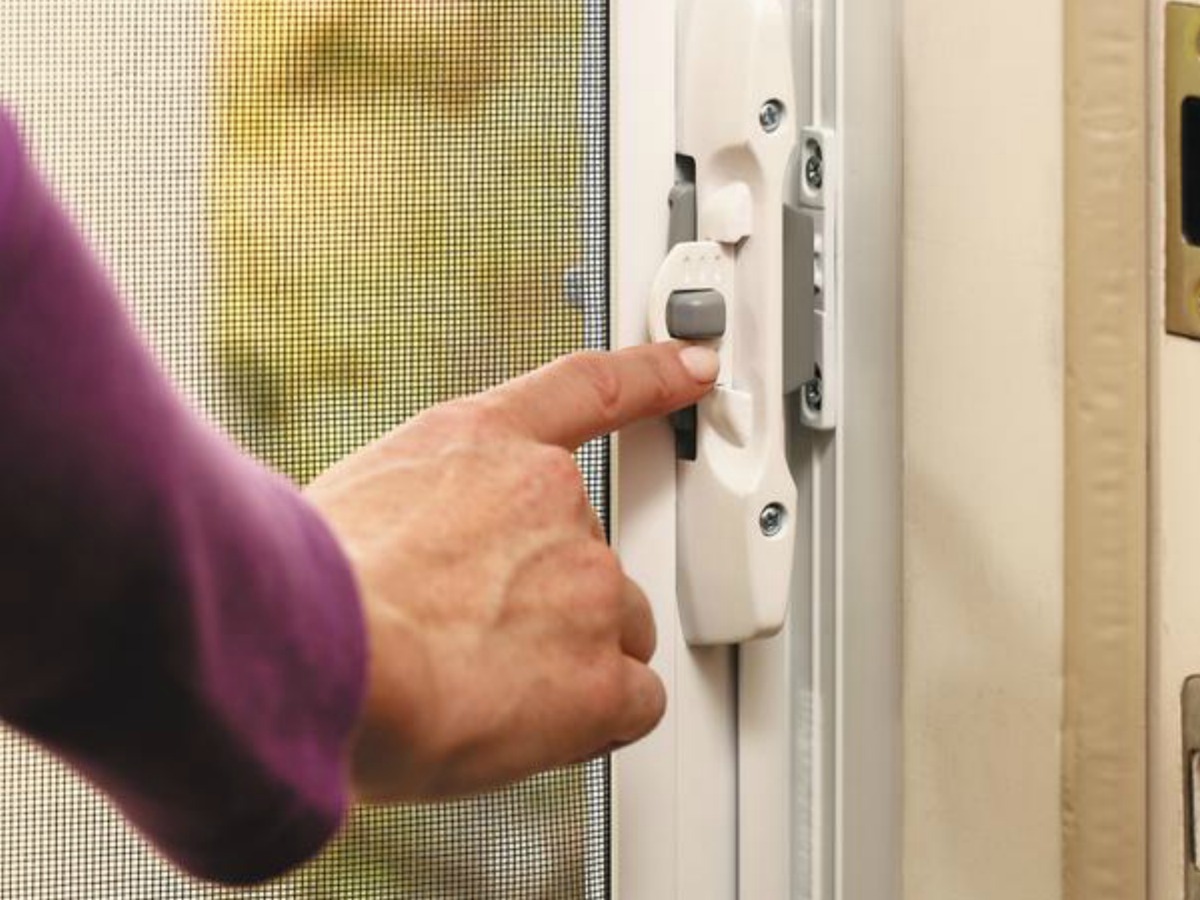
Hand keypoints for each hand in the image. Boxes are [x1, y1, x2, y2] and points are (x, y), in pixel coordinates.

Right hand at [307, 342, 719, 802]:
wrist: (314, 657)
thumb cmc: (308, 593)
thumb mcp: (359, 498)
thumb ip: (428, 504)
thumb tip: (430, 552)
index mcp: (483, 443)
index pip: (589, 390)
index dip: (652, 374)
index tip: (696, 364)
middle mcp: (552, 499)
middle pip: (592, 553)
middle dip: (551, 597)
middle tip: (475, 634)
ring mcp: (587, 583)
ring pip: (618, 628)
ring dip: (573, 658)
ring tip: (486, 683)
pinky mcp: (601, 674)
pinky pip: (636, 701)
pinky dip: (596, 718)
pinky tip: (532, 723)